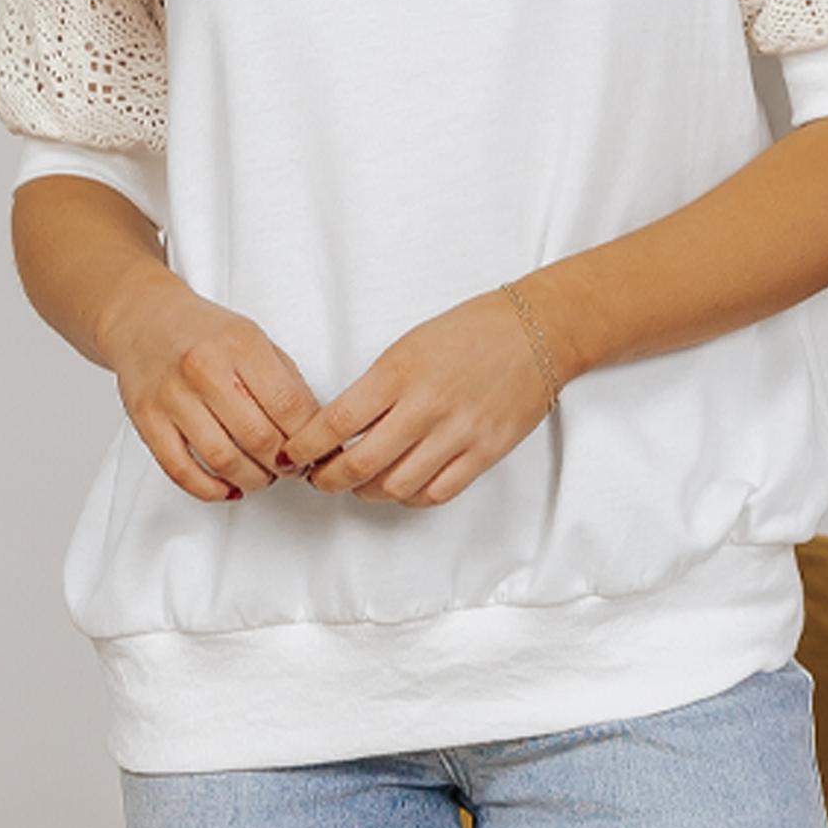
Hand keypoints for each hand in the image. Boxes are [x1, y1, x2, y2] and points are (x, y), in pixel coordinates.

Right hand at [104, 274, 324, 503]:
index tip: (314, 450)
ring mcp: (173, 396)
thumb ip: (285, 380)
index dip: (308, 437)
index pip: (288, 405)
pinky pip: (181, 471)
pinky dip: (211, 490)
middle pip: (259, 437)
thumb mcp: (254, 339)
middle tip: (291, 468)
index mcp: (240, 344)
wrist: (143, 318)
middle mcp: (205, 368)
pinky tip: (228, 487)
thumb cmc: (204, 332)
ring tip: (263, 477)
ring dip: (253, 480)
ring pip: (224, 460)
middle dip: (284, 464)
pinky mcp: (147, 420)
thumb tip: (314, 428)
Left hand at [277, 290, 558, 507]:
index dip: (304, 448)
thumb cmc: (469, 331)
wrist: (536, 331)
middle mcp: (425, 407)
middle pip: (359, 465)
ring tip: (358, 483)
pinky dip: (409, 496)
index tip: (291, 455)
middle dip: (327, 479)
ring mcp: (457, 434)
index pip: (335, 423)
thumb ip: (376, 387)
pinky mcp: (484, 453)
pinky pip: (436, 492)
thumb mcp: (409, 346)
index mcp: (399, 372)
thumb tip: (340, 428)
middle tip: (317, 478)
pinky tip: (400, 485)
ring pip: (395, 487)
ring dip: (367, 491)